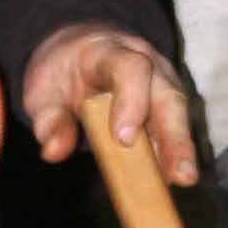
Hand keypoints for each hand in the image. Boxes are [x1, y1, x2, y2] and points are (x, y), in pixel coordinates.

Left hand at [22, 27, 197, 185]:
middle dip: (174, 135)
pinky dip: (174, 153)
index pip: (131, 68)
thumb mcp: (43, 91)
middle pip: (168, 95)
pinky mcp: (166, 102)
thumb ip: (49, 119)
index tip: (124, 139)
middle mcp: (147, 63)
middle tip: (178, 173)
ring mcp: (162, 81)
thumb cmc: (62, 72)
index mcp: (110, 52)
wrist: (76, 49)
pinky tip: (172, 177)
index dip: (132, 102)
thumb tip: (55, 150)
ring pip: (178, 112)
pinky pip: (175, 127)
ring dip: (182, 148)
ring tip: (184, 179)